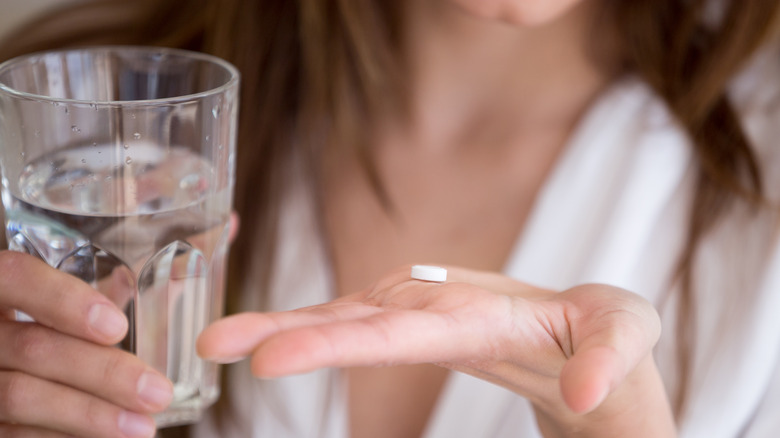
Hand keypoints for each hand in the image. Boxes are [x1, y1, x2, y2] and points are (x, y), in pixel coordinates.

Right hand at [0, 251, 172, 437]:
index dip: (65, 300)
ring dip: (91, 416)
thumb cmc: (33, 330)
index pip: (16, 275)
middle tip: (157, 392)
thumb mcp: (44, 304)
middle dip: (103, 372)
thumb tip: (153, 289)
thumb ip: (86, 297)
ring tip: (144, 427)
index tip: (118, 327)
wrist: (5, 369)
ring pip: (20, 396)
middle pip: (32, 347)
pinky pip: (14, 435)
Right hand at [197, 265, 664, 417]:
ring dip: (278, 328)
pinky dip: (303, 331)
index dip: (335, 344)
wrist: (575, 323)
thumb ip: (609, 357)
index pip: (396, 328)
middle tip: (216, 343)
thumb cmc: (599, 330)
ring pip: (337, 317)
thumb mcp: (627, 337)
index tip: (273, 358)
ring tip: (220, 342)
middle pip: (351, 318)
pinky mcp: (407, 323)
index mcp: (476, 311)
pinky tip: (265, 341)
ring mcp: (415, 311)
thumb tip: (585, 394)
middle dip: (284, 331)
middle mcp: (433, 304)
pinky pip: (347, 325)